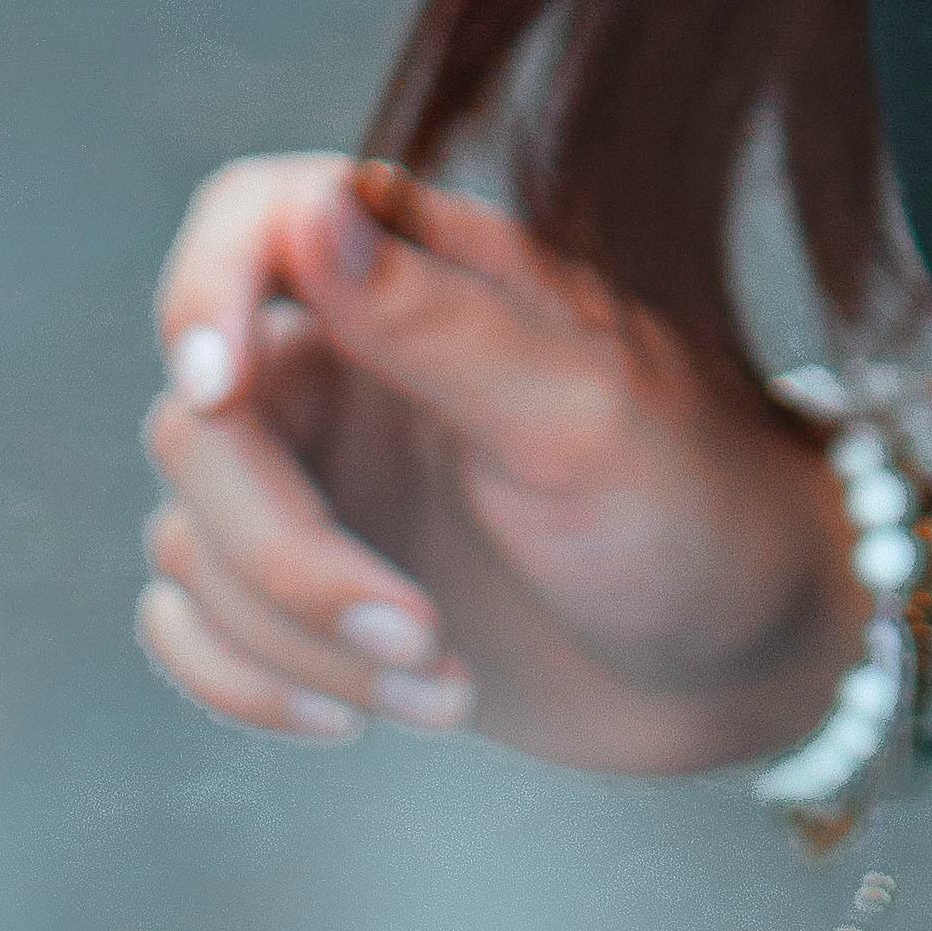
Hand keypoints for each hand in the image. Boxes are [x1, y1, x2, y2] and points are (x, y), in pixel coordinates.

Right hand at [138, 157, 842, 776]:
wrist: (743, 660)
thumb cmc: (696, 507)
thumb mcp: (582, 412)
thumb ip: (437, 320)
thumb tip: (313, 209)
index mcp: (423, 276)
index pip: (255, 215)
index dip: (205, 285)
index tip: (223, 387)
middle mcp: (352, 362)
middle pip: (201, 422)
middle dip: (288, 554)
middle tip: (421, 634)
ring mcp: (325, 477)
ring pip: (193, 535)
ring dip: (295, 638)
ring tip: (441, 684)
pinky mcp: (310, 589)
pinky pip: (187, 619)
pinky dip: (246, 682)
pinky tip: (356, 721)